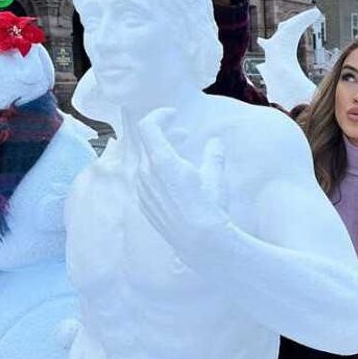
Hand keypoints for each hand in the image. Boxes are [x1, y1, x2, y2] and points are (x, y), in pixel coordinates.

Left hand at [135, 109, 229, 250]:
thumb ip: (213, 155)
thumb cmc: (209, 208)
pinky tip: (175, 181)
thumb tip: (214, 143)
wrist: (201, 244)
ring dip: (161, 154)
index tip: (173, 115)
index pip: (148, 127)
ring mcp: (142, 191)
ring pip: (145, 162)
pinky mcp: (144, 205)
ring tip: (181, 159)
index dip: (159, 116)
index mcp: (161, 162)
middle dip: (164, 134)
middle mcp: (145, 175)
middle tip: (182, 134)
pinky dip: (156, 172)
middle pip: (147, 144)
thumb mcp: (215, 177)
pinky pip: (145, 180)